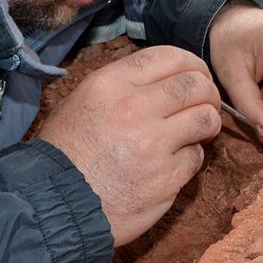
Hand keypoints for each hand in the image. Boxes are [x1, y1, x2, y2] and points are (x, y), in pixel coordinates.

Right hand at [38, 45, 221, 245]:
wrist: (55, 205)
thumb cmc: (65, 154)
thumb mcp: (79, 102)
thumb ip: (120, 85)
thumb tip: (159, 79)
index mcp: (111, 84)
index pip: (169, 57)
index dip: (192, 64)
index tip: (197, 76)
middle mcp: (133, 108)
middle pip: (195, 85)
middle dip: (207, 93)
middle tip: (204, 104)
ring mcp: (152, 144)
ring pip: (205, 118)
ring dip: (207, 123)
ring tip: (198, 132)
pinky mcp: (165, 178)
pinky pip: (196, 157)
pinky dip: (191, 158)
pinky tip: (174, 162)